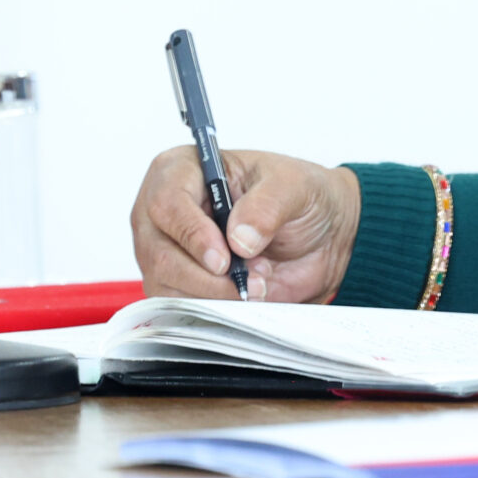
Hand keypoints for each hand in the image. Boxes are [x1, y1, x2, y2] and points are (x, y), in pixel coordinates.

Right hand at [130, 146, 361, 302]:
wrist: (318, 235)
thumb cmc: (297, 197)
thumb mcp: (295, 186)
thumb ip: (268, 204)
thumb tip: (238, 238)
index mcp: (182, 169)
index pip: (166, 203)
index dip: (192, 234)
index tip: (224, 259)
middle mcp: (163, 211)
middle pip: (160, 253)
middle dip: (208, 276)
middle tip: (253, 277)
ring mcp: (164, 250)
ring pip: (167, 285)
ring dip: (216, 294)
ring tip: (257, 281)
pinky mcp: (175, 284)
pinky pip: (178, 307)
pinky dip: (214, 308)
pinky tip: (244, 294)